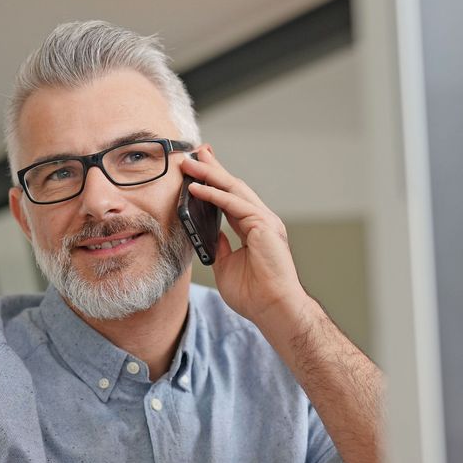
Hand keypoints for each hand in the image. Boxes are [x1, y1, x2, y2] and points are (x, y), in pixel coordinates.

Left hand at [182, 146, 309, 327]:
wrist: (273, 309)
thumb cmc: (254, 294)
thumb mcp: (226, 265)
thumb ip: (218, 246)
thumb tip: (207, 233)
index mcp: (254, 229)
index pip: (231, 198)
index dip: (215, 182)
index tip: (199, 168)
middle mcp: (261, 220)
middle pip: (233, 187)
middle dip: (213, 168)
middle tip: (195, 152)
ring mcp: (264, 221)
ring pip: (233, 190)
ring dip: (210, 174)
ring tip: (190, 163)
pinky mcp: (263, 225)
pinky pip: (234, 204)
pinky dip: (213, 194)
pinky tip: (196, 187)